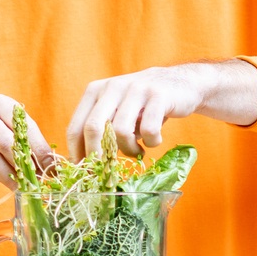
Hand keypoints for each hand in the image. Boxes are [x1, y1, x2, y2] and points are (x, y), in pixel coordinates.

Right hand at [0, 93, 54, 195]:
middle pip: (5, 142)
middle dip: (22, 166)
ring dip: (6, 176)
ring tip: (17, 186)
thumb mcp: (14, 135)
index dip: (39, 149)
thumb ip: (32, 146)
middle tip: (33, 182)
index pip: (24, 126)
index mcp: (1, 103)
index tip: (50, 168)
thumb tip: (53, 167)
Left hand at [66, 60, 256, 157]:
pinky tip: (154, 141)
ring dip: (129, 149)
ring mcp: (135, 89)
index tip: (83, 171)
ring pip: (121, 131)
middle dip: (97, 155)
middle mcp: (112, 87)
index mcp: (95, 91)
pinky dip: (151, 142)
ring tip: (137, 152)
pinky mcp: (158, 95)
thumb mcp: (115, 110)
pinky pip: (149, 129)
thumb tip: (83, 164)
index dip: (77, 153)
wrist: (180, 84)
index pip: (76, 126)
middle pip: (93, 128)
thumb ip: (99, 129)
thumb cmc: (142, 105)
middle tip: (107, 169)